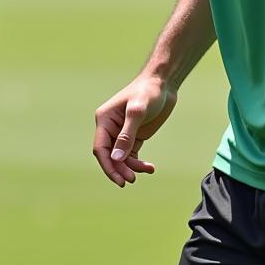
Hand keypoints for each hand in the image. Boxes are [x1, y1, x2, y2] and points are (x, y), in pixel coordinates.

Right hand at [93, 72, 177, 186]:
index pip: (100, 148)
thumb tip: (116, 158)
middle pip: (110, 156)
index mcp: (104, 119)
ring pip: (121, 158)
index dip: (108, 165)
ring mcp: (122, 133)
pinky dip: (138, 164)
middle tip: (131, 180)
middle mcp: (110, 128)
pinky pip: (131, 156)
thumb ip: (127, 135)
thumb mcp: (138, 112)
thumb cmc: (148, 92)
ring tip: (148, 169)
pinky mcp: (134, 136)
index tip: (119, 179)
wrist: (163, 84)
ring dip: (131, 167)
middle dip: (119, 169)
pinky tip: (149, 167)